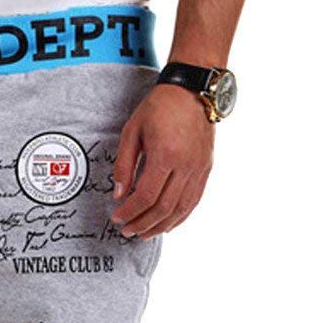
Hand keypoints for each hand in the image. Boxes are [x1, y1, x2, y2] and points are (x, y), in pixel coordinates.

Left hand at [111, 83, 214, 238]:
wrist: (193, 89)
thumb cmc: (160, 106)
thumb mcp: (132, 131)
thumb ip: (124, 166)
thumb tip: (119, 195)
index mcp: (165, 154)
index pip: (146, 196)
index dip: (130, 211)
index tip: (117, 218)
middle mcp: (186, 165)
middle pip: (163, 208)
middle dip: (143, 224)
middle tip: (128, 231)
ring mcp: (199, 168)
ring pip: (181, 209)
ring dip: (161, 226)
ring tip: (145, 233)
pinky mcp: (206, 168)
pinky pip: (193, 200)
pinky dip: (180, 217)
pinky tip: (167, 224)